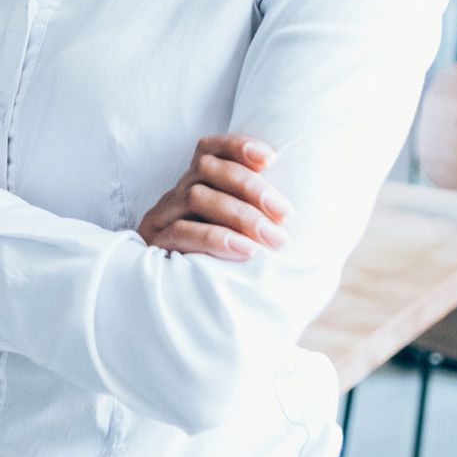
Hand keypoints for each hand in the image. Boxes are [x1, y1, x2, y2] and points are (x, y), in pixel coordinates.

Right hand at [137, 134, 293, 261]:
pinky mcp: (155, 245)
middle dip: (251, 187)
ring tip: (273, 238)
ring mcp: (161, 218)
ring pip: (195, 197)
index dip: (236, 146)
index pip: (208, 149)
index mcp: (195, 185)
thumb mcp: (240, 234)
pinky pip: (182, 232)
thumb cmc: (223, 268)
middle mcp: (176, 196)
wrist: (177, 310)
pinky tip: (246, 251)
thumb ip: (261, 217)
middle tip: (286, 214)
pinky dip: (217, 238)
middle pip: (206, 169)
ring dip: (240, 214)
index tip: (271, 159)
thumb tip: (301, 214)